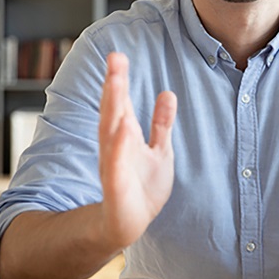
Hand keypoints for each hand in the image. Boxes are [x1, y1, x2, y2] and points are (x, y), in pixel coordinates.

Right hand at [98, 52, 176, 251]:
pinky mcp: (116, 187)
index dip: (119, 79)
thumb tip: (168, 93)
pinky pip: (116, 165)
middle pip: (114, 110)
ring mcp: (114, 165)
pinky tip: (123, 128)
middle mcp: (116, 146)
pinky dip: (119, 147)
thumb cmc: (143, 186)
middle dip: (114, 84)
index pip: (122, 102)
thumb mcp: (159, 149)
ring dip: (113, 107)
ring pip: (111, 132)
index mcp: (125, 135)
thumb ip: (161, 123)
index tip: (118, 55)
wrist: (131, 222)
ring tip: (116, 82)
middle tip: (115, 58)